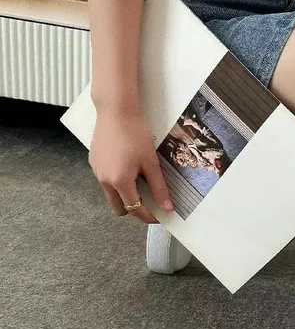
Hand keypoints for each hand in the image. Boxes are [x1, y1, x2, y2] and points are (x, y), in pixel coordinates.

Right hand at [88, 107, 172, 223]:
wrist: (115, 111)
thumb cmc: (135, 135)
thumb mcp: (151, 163)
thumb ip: (159, 188)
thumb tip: (167, 208)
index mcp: (119, 182)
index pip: (134, 209)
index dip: (148, 216)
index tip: (159, 217)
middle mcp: (104, 180)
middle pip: (118, 208)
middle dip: (134, 210)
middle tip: (150, 203)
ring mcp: (96, 171)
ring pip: (110, 195)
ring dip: (125, 196)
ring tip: (140, 183)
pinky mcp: (93, 162)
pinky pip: (105, 181)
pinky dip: (117, 183)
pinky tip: (128, 169)